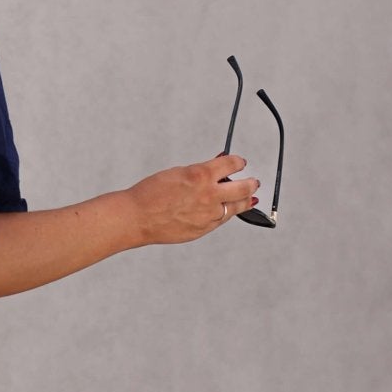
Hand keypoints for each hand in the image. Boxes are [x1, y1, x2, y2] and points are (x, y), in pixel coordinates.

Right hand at [124, 154, 260, 245]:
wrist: (137, 217)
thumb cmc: (151, 194)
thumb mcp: (178, 173)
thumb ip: (200, 172)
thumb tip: (217, 170)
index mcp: (201, 174)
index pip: (232, 164)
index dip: (238, 162)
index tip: (240, 163)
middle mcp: (209, 194)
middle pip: (244, 187)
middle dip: (251, 183)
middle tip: (254, 182)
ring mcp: (209, 214)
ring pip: (238, 206)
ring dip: (246, 201)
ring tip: (251, 199)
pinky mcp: (204, 228)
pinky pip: (222, 220)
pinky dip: (227, 213)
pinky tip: (228, 211)